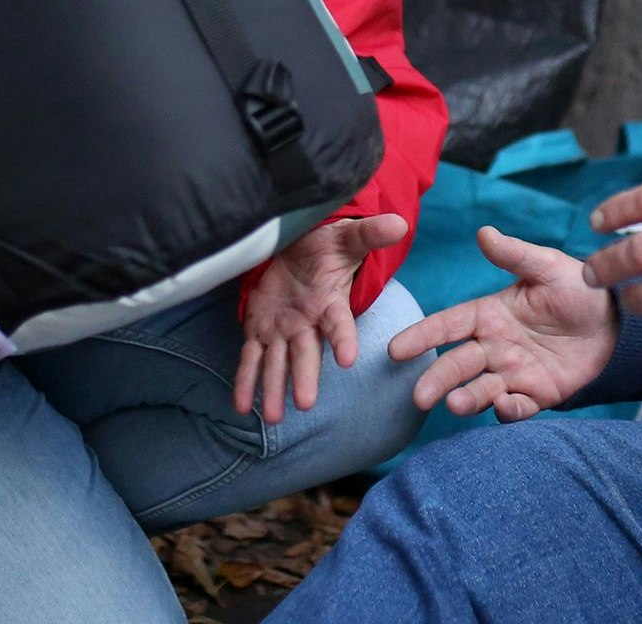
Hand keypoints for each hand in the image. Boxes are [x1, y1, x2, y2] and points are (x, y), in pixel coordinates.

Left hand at [234, 213, 408, 422]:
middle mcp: (307, 323)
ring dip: (274, 390)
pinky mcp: (260, 330)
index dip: (343, 340)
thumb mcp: (345, 236)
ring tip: (274, 418)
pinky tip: (242, 407)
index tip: (348, 360)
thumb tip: (399, 225)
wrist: (299, 249)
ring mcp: (283, 330)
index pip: (339, 323)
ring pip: (278, 363)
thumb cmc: (326, 245)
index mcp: (330, 303)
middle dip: (305, 377)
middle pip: (307, 353)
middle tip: (306, 404)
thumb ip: (369, 234)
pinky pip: (251, 358)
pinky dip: (246, 381)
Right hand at [390, 226, 617, 422]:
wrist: (618, 321)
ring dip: (466, 399)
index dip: (422, 336)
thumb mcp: (548, 267)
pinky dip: (509, 411)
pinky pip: (518, 407)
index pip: (448, 325)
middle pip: (457, 364)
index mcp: (489, 314)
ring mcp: (513, 373)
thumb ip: (515, 254)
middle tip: (418, 396)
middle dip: (436, 379)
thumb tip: (483, 233)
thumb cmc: (578, 288)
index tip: (395, 350)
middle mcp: (494, 346)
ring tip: (455, 405)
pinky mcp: (537, 394)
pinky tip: (505, 407)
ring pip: (481, 389)